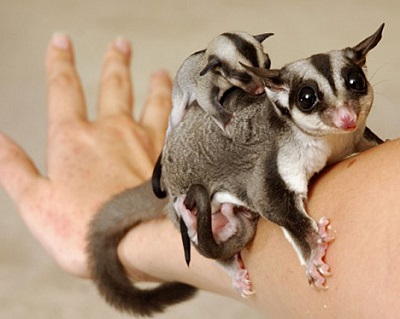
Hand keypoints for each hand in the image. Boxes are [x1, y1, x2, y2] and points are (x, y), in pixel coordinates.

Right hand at [0, 34, 171, 277]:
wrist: (137, 244)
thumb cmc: (84, 230)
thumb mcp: (36, 203)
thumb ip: (14, 168)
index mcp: (75, 139)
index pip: (63, 89)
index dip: (59, 62)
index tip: (61, 41)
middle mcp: (113, 132)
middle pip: (114, 86)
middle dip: (115, 62)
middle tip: (121, 44)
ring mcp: (146, 142)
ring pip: (152, 102)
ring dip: (154, 85)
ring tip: (159, 72)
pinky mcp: (170, 158)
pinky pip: (177, 128)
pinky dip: (180, 115)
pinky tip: (185, 112)